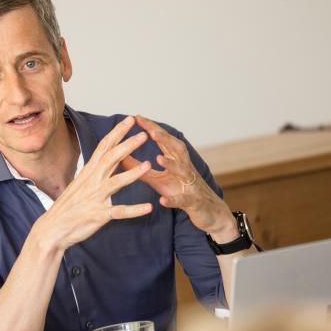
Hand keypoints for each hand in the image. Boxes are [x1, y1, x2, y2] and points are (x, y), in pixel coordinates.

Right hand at [35, 116, 152, 250]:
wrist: (53, 228)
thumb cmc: (68, 206)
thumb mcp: (81, 182)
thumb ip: (95, 171)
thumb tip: (105, 158)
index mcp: (89, 172)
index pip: (104, 146)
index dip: (117, 132)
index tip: (130, 120)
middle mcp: (92, 181)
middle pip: (111, 158)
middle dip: (128, 145)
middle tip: (144, 134)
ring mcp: (95, 198)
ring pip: (116, 182)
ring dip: (132, 174)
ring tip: (148, 165)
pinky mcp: (99, 215)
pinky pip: (119, 212)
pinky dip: (134, 210)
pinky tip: (148, 207)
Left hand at [121, 115, 237, 240]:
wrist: (208, 212)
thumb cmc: (180, 191)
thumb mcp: (158, 179)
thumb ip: (140, 168)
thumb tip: (121, 157)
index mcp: (176, 160)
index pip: (163, 140)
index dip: (152, 128)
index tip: (137, 117)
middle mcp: (185, 168)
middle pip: (176, 150)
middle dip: (164, 139)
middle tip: (150, 130)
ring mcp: (191, 185)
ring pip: (183, 172)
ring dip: (172, 165)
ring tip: (158, 159)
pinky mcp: (193, 202)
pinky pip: (183, 200)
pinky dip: (173, 200)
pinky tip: (162, 201)